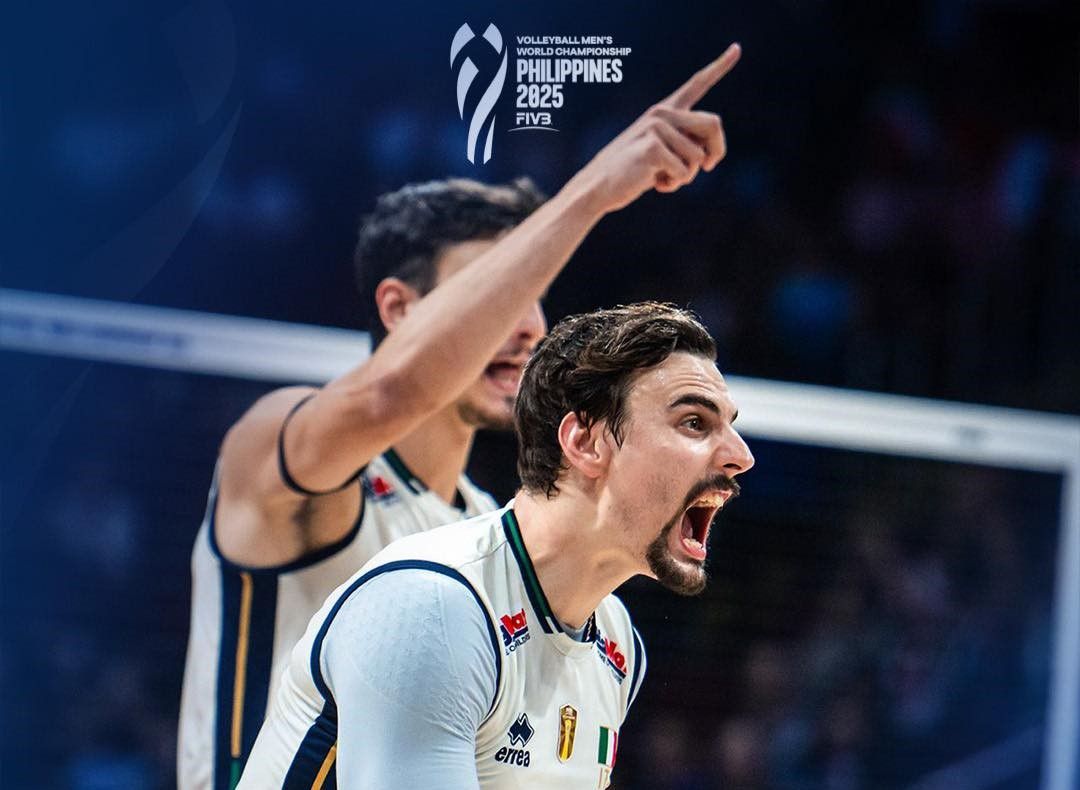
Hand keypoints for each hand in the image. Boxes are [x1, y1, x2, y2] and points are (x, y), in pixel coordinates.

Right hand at [567, 43, 740, 212]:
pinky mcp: (653, 147)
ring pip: (699, 157)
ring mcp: (656, 128)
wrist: (598, 186)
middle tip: (709, 168)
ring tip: (662, 177)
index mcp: (665, 111)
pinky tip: (655, 183)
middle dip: (717, 151)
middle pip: (713, 124)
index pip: (697, 84)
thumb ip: (685, 145)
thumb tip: (711, 155)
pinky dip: (674, 184)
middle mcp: (662, 113)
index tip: (737, 49)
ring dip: (686, 176)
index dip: (720, 66)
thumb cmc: (633, 172)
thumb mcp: (662, 153)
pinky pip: (684, 172)